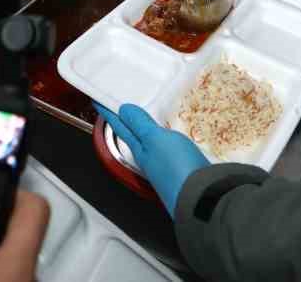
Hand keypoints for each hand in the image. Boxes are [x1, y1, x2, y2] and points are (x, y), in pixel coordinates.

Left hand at [94, 103, 210, 216]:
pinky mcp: (184, 170)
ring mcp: (166, 166)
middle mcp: (150, 160)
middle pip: (135, 136)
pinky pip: (169, 149)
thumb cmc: (177, 169)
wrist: (203, 199)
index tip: (97, 102)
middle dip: (127, 122)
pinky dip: (166, 139)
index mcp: (140, 152)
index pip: (121, 128)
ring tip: (144, 117)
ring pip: (151, 143)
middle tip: (120, 107)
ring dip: (146, 129)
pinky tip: (171, 137)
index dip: (109, 114)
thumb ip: (141, 125)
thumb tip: (124, 111)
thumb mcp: (155, 140)